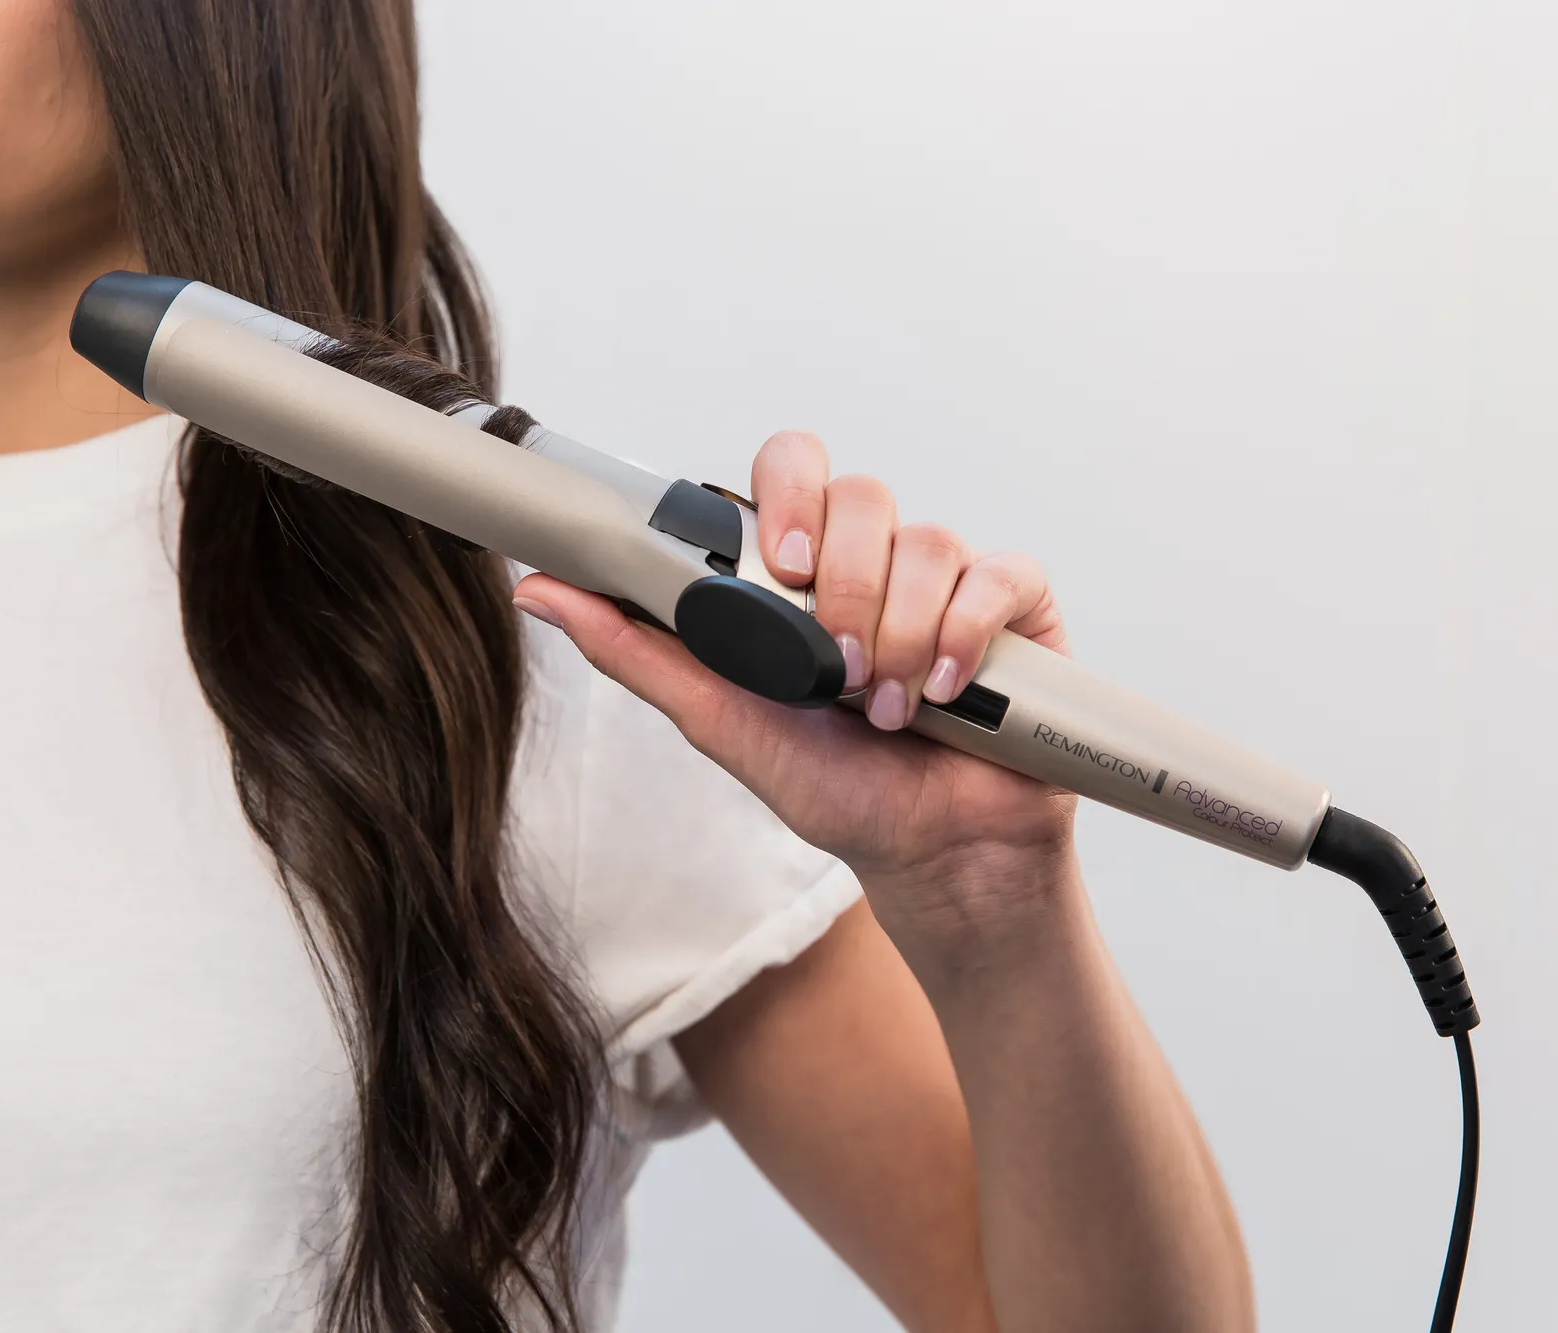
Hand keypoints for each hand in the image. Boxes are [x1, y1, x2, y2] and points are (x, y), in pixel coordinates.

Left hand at [512, 431, 1079, 959]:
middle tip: (836, 666)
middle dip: (846, 587)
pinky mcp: (1018, 605)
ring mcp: (951, 578)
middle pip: (863, 495)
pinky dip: (965, 636)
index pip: (793, 469)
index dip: (789, 497)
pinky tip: (946, 694)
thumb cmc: (835, 788)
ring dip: (899, 637)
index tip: (784, 569)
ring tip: (887, 709)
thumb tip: (538, 589)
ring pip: (928, 542)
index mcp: (807, 571)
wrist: (933, 856)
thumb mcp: (723, 722)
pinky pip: (999, 575)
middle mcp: (877, 559)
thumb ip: (637, 653)